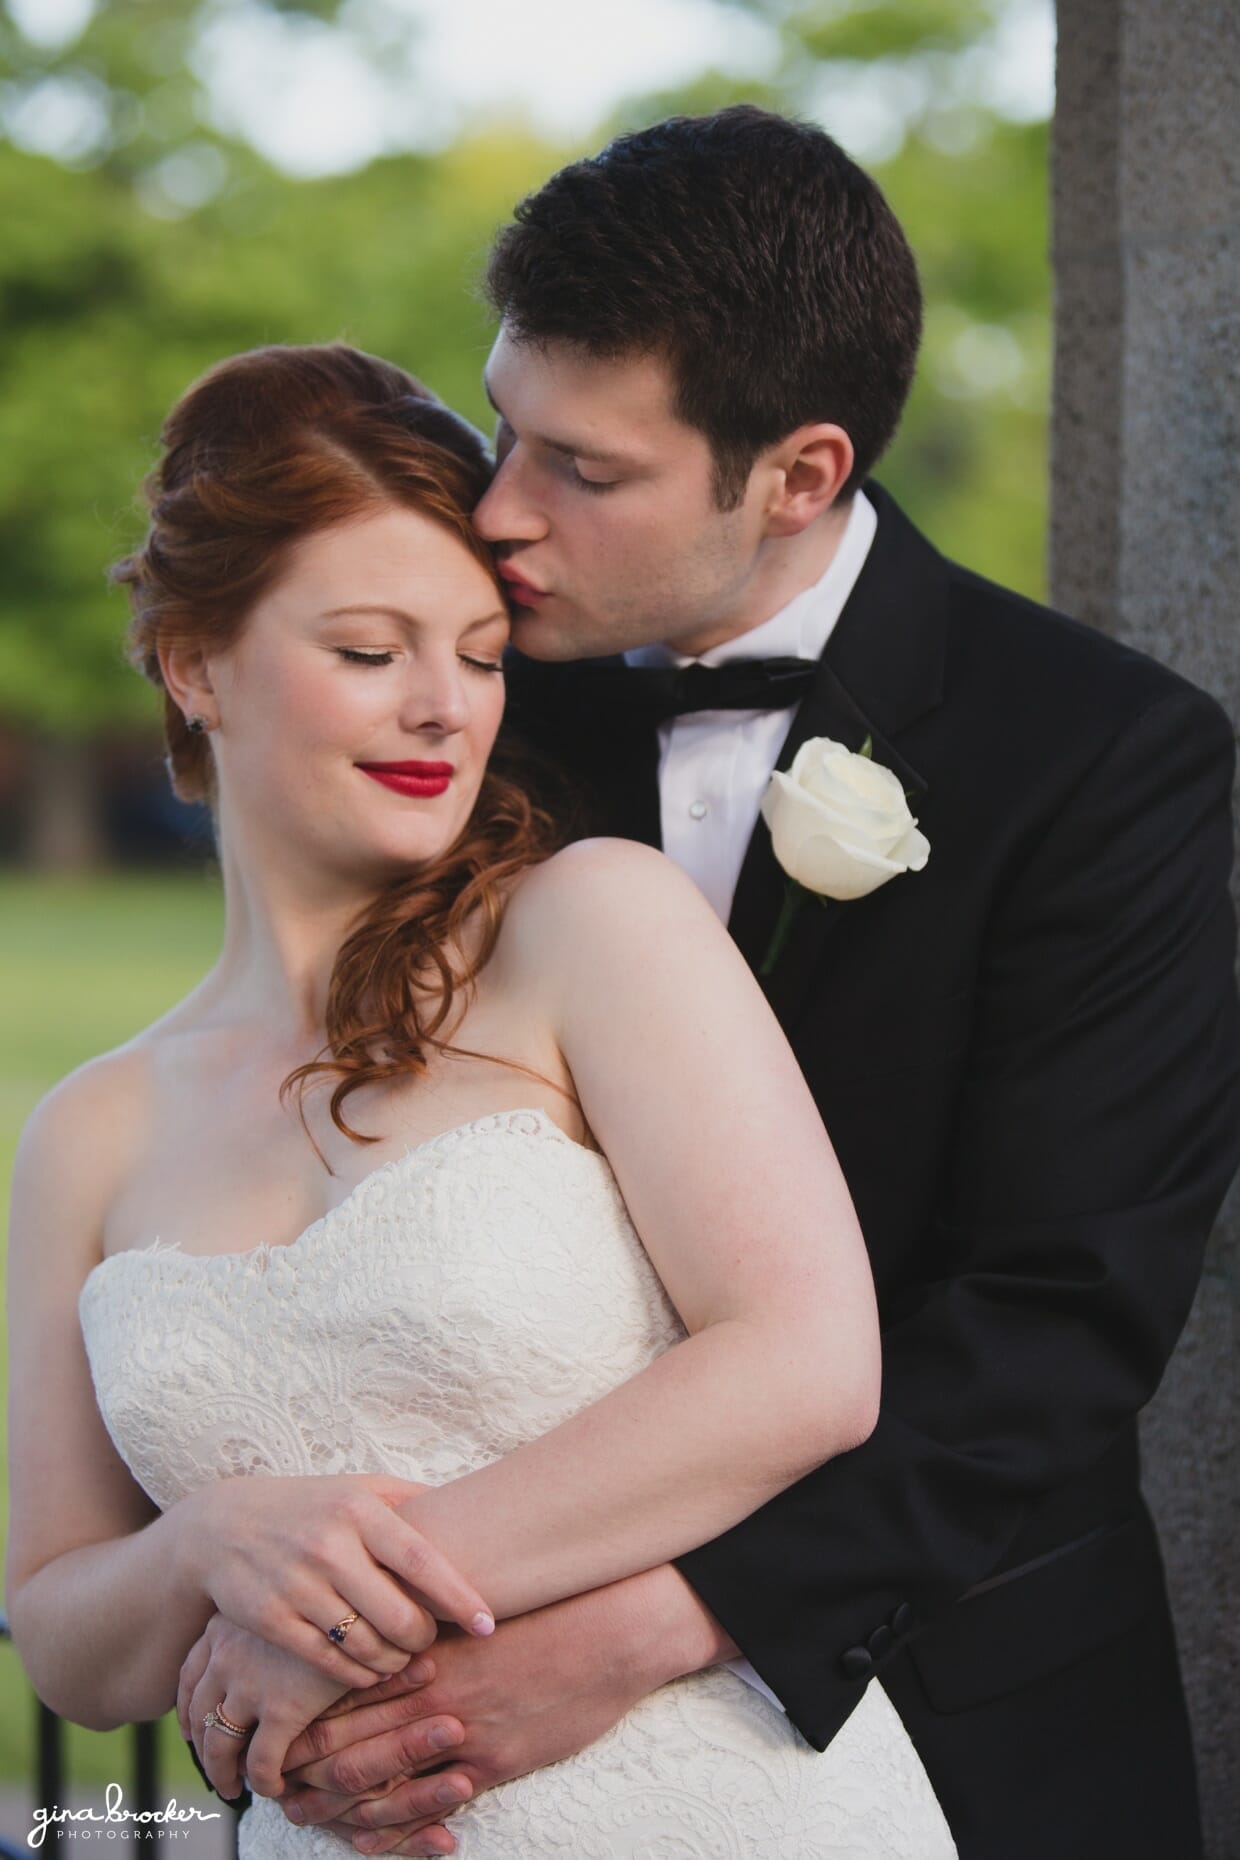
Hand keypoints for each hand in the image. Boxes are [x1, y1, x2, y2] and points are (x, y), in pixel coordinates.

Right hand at [176, 1473, 495, 1687]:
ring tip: (400, 1657)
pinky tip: (368, 1669)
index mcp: (358, 1510)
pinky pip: (329, 1664)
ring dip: (392, 1662)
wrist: (222, 1527)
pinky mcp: (272, 1620)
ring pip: (366, 1646)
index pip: (422, 1561)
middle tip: (429, 1642)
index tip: (486, 1625)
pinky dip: (357, 1675)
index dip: (459, 1597)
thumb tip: (470, 1511)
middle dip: (423, 1639)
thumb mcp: (357, 1488)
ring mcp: (297, 1585)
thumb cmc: (309, 1507)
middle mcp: (329, 1547)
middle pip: (398, 1616)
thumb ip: (410, 1501)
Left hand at [178, 1612, 350, 1801]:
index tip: (192, 1730)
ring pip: (220, 1746)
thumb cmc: (329, 1597)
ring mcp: (251, 1684)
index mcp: (224, 1624)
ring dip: (223, 1774)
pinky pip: (261, 1762)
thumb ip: (260, 1629)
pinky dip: (264, 1781)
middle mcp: (227, 1654)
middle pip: (199, 1714)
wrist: (367, 1602)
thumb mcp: (280, 1602)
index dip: (188, 1708)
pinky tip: (276, 1787)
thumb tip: (251, 1659)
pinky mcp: (283, 1710)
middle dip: (202, 1747)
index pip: (189, 1675)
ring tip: (234, 1789)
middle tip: (215, 1768)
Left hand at [277, 1566, 735, 1855]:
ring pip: (380, 1781)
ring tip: (307, 1818)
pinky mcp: (496, 1761)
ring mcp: (462, 1732)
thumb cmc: (545, 1609)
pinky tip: (377, 1837)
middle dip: (303, 1770)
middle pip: (345, 1742)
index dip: (302, 1716)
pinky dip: (401, 1826)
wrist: (610, 1626)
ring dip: (339, 1807)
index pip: (341, 1691)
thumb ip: (430, 1629)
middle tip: (273, 1786)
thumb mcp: (474, 1610)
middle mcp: (430, 1694)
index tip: (275, 1731)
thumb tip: (393, 1636)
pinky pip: (434, 1804)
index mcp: (421, 1652)